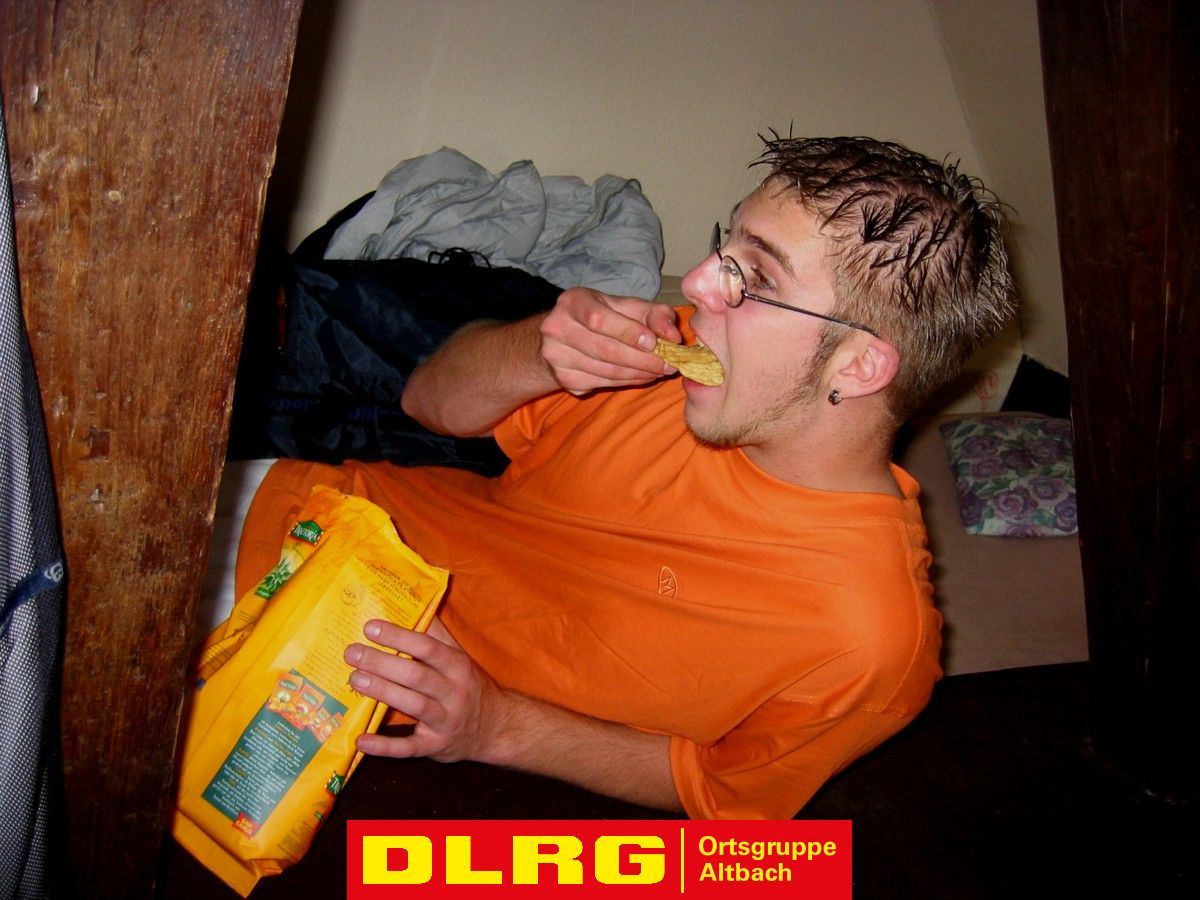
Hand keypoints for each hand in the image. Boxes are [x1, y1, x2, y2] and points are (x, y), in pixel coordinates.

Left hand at [344, 618, 509, 762]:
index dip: (399, 637)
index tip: (370, 628)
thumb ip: (436, 635)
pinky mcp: (436, 746)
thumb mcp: (460, 658)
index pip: (428, 647)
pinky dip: (384, 746)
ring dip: (383, 692)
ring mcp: (446, 720)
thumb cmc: (470, 686)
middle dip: (382, 663)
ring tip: (355, 679)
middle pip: (417, 675)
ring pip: (413, 705)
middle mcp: (454, 692)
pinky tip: (361, 740)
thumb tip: (413, 604)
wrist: (496, 728)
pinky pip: (409, 748)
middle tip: (352, 653)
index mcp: (458, 666)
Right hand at [539, 287, 681, 394]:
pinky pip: (602, 383)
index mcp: (573, 302)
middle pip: (605, 350)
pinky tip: (641, 375)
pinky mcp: (563, 378)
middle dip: (642, 360)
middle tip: (669, 364)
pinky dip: (628, 382)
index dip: (628, 333)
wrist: (566, 336)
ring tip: (659, 370)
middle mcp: (557, 327)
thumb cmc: (605, 316)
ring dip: (639, 373)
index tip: (654, 343)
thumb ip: (656, 315)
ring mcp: (556, 356)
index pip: (599, 320)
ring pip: (606, 371)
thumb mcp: (629, 307)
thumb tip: (673, 337)